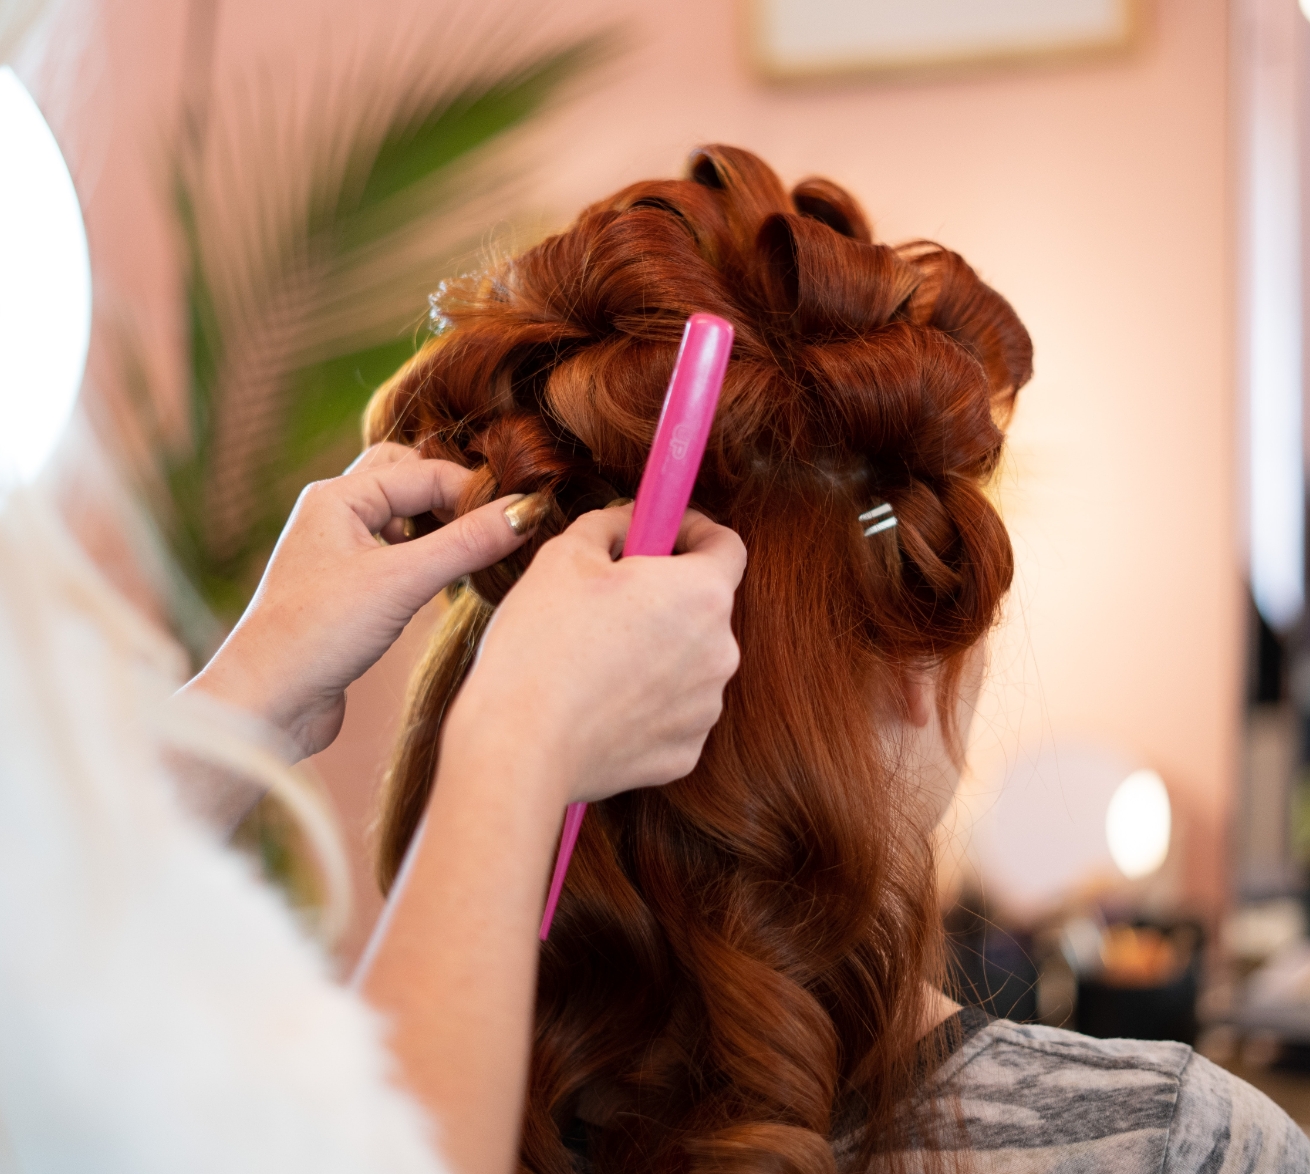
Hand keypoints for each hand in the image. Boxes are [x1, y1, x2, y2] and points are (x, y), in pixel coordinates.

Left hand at [182, 443, 531, 758]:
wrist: (268, 702)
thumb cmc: (320, 633)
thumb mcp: (402, 582)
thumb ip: (467, 543)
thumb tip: (526, 512)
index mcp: (336, 496)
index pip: (424, 471)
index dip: (475, 490)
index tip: (521, 514)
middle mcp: (332, 514)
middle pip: (406, 478)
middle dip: (450, 494)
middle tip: (491, 521)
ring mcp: (335, 551)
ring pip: (400, 515)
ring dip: (437, 525)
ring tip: (471, 548)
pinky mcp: (343, 589)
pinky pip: (393, 552)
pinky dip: (424, 555)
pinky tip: (442, 581)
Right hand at [444, 504, 746, 804]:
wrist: (520, 744)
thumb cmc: (540, 644)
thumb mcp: (564, 555)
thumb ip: (611, 524)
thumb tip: (629, 523)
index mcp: (702, 593)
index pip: (727, 545)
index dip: (694, 532)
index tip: (662, 534)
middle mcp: (722, 651)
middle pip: (703, 608)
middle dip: (664, 597)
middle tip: (608, 600)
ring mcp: (706, 708)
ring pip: (687, 662)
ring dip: (655, 651)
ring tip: (594, 658)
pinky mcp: (685, 753)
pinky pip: (671, 712)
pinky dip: (645, 703)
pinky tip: (599, 702)